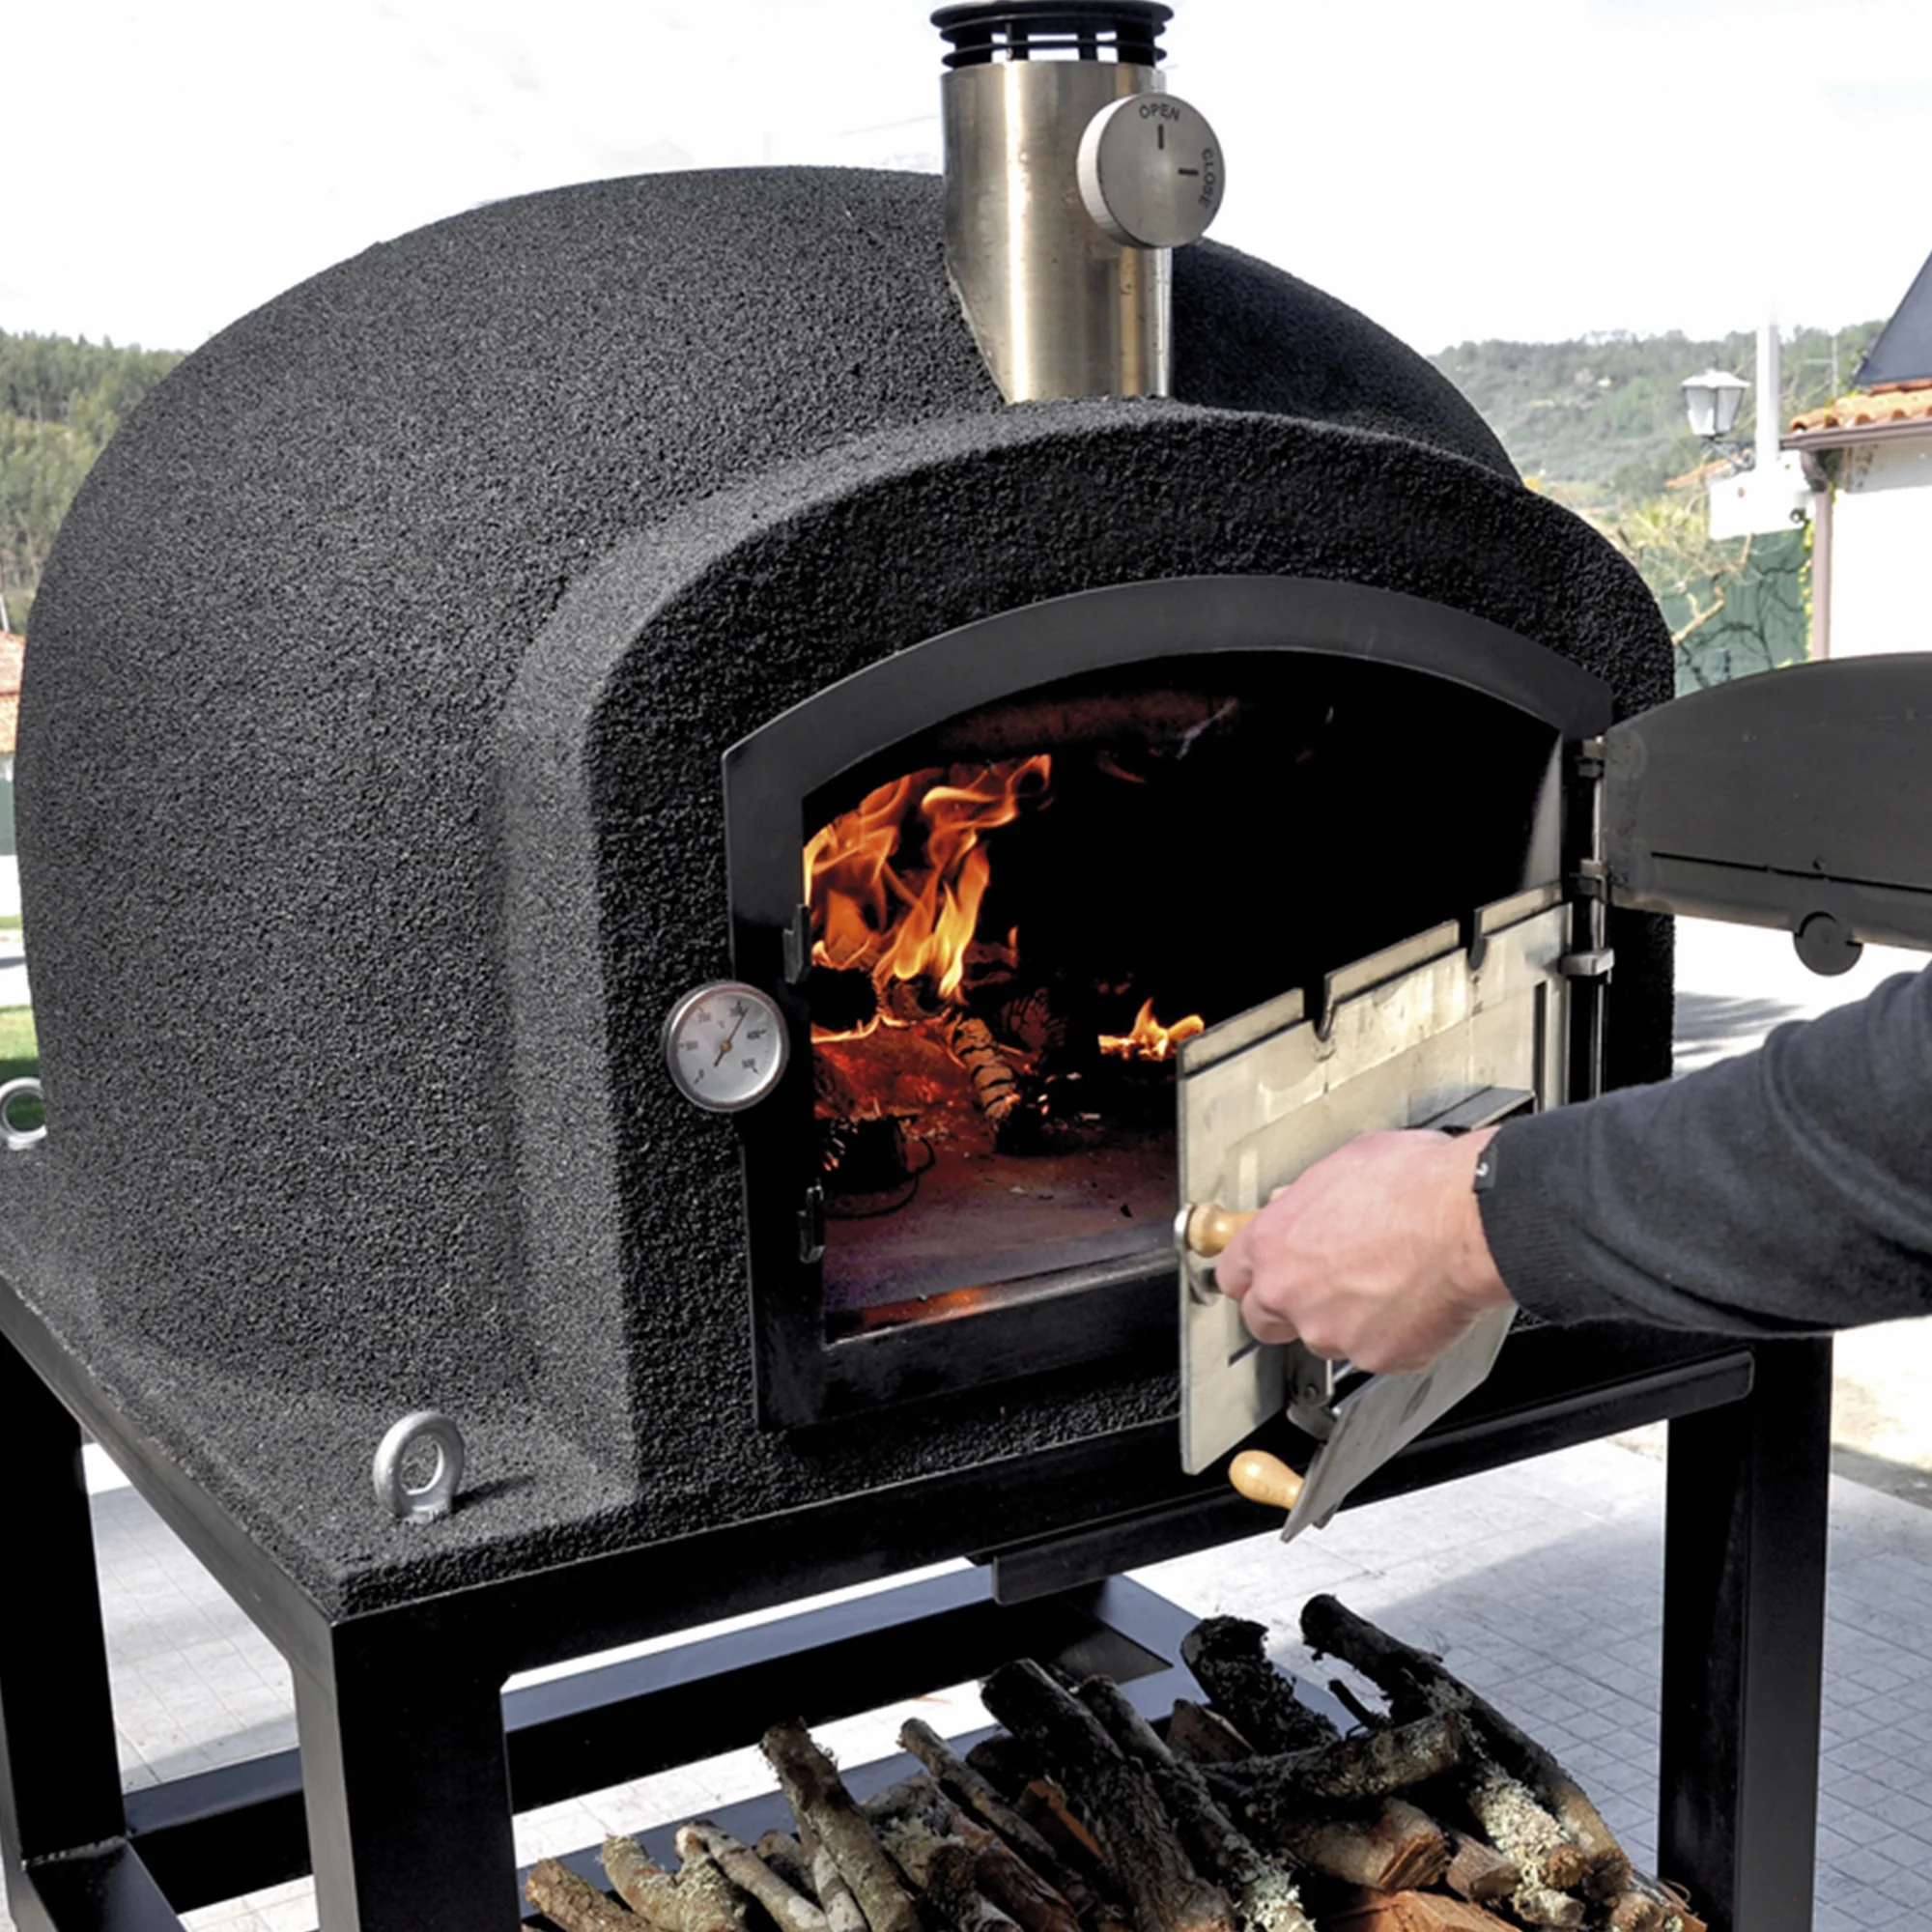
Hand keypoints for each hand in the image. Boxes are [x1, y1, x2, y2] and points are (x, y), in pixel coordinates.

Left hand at [1216, 1127, 1512, 1373]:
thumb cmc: (1415, 1185)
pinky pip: (1373, 1352)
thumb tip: (1305, 1201)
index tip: (1263, 1272)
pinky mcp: (1375, 1358)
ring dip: (1343, 1319)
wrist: (1468, 1222)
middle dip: (1284, 1307)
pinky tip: (1411, 1302)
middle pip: (1262, 1319)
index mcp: (1274, 1241)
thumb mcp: (1343, 1165)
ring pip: (1322, 1337)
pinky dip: (1389, 1335)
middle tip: (1318, 1287)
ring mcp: (1330, 1331)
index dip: (1252, 1274)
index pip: (1233, 1274)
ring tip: (1382, 1284)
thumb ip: (1308, 1197)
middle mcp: (1291, 1292)